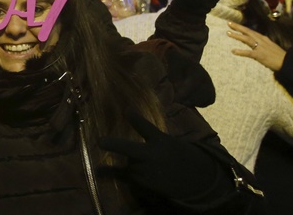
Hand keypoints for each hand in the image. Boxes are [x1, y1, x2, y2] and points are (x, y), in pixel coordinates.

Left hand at [99, 113, 219, 201]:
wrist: (194, 179)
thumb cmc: (173, 154)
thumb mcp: (165, 139)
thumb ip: (145, 129)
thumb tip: (126, 111)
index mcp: (160, 141)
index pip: (146, 128)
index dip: (135, 119)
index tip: (126, 110)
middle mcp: (152, 156)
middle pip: (131, 150)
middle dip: (116, 145)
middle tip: (100, 142)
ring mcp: (146, 171)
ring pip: (127, 161)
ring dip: (128, 160)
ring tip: (145, 162)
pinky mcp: (142, 183)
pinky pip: (123, 176)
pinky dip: (109, 173)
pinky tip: (98, 171)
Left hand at [227, 20, 285, 71]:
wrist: (287, 62)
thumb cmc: (280, 56)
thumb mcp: (271, 47)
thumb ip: (264, 44)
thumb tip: (257, 42)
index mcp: (264, 39)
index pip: (251, 32)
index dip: (243, 28)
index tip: (235, 24)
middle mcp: (262, 41)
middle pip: (248, 32)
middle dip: (238, 27)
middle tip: (228, 23)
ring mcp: (260, 48)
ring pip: (247, 39)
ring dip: (237, 36)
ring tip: (228, 33)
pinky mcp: (260, 55)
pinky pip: (248, 53)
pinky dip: (240, 52)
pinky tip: (233, 51)